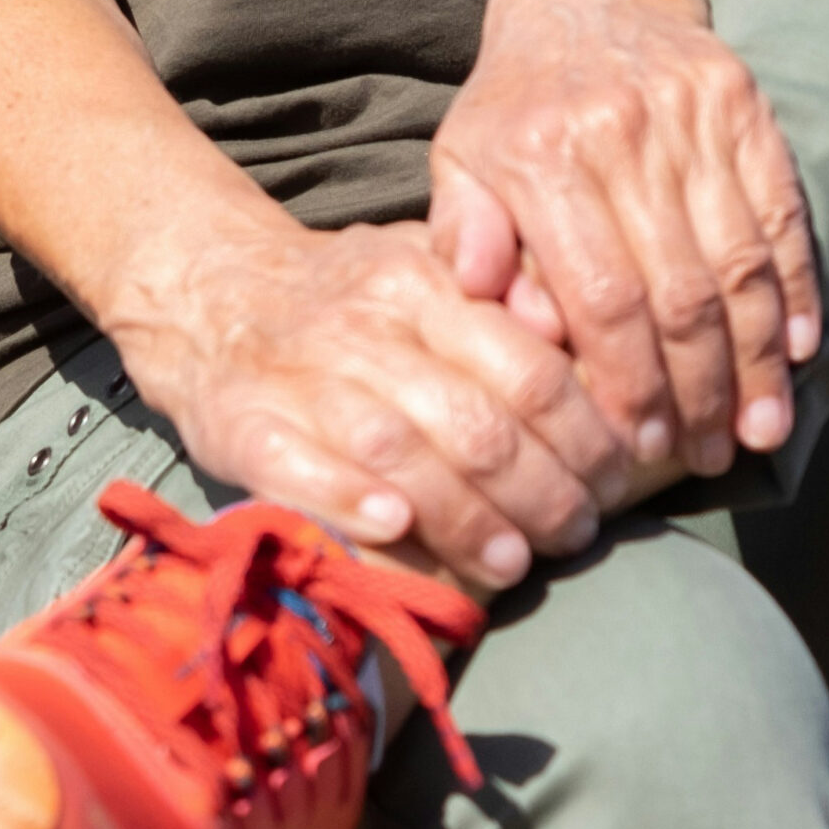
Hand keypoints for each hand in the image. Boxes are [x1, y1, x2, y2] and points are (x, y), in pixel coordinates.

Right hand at [106, 214, 632, 589]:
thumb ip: (502, 292)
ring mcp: (298, 376)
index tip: (616, 480)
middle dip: (542, 494)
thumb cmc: (349, 296)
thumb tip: (573, 329)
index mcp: (420, 282)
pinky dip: (350, 501)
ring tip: (514, 563)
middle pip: (475, 424)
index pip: (528, 367)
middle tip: (575, 533)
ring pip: (400, 454)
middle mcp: (363, 325)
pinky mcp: (241, 423)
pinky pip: (299, 467)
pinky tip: (398, 530)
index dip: (585, 436)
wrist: (212, 292)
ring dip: (467, 519)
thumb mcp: (426, 265)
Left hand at [427, 0, 820, 480]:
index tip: (639, 446)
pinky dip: (795, 289)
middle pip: (678, 292)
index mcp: (540, 156)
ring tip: (760, 429)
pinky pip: (780, 214)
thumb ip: (466, 236)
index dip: (628, 380)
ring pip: (740, 263)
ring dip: (757, 360)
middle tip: (707, 458)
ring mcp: (690, 117)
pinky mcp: (743, 106)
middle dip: (698, 391)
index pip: (601, 296)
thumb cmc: (515, 103)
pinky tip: (800, 353)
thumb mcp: (462, 158)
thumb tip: (500, 312)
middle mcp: (619, 135)